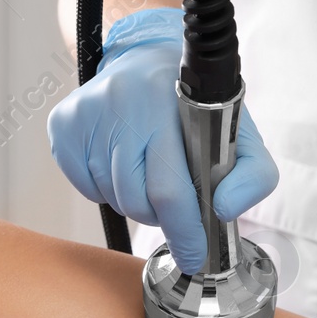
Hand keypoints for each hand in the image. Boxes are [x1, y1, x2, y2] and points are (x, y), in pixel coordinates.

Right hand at [47, 7, 278, 273]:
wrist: (147, 62)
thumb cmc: (197, 110)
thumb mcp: (241, 136)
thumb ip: (253, 176)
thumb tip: (225, 210)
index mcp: (170, 103)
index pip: (171, 188)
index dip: (184, 230)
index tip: (193, 254)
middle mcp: (123, 101)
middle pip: (138, 200)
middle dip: (160, 216)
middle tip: (173, 200)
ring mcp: (87, 112)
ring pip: (112, 197)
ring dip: (135, 201)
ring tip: (148, 171)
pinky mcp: (63, 123)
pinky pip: (85, 187)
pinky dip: (106, 189)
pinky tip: (122, 162)